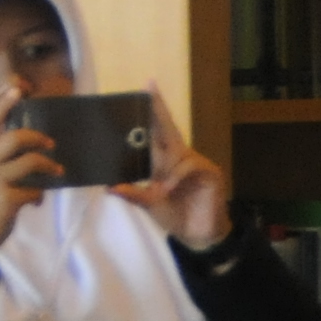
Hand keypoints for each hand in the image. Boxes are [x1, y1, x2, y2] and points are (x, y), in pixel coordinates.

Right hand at [0, 88, 61, 268]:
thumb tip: (28, 145)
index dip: (2, 106)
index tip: (16, 90)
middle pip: (14, 138)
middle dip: (37, 138)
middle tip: (50, 144)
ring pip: (29, 161)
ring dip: (48, 166)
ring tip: (57, 171)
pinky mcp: (5, 200)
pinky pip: (34, 190)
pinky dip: (39, 195)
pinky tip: (36, 201)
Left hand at [124, 88, 231, 250]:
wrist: (198, 235)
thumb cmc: (175, 216)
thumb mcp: (150, 205)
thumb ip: (134, 195)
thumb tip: (110, 186)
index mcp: (164, 162)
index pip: (156, 132)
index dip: (153, 111)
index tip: (147, 87)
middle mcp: (179, 157)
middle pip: (168, 129)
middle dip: (159, 109)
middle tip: (149, 86)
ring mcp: (195, 163)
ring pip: (177, 152)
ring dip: (165, 169)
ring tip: (160, 190)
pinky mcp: (209, 172)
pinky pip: (190, 166)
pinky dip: (177, 177)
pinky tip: (169, 190)